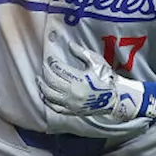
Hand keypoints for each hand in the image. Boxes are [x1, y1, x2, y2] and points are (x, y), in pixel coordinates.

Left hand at [39, 43, 155, 123]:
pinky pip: (55, 107)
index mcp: (79, 79)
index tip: (50, 58)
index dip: (52, 62)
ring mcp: (71, 103)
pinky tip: (44, 94)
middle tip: (44, 66)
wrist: (116, 98)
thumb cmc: (107, 78)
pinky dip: (47, 100)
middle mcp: (73, 92)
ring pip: (50, 95)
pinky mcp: (72, 111)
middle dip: (45, 72)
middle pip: (51, 81)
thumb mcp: (97, 62)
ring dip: (42, 86)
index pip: (59, 69)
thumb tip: (69, 45)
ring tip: (39, 79)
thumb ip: (82, 53)